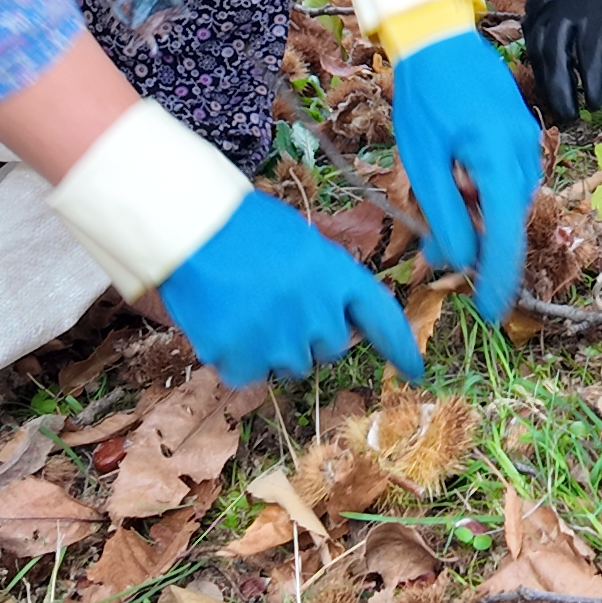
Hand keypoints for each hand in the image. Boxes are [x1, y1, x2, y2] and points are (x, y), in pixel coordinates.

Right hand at [153, 193, 424, 387]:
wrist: (186, 228)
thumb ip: (327, 282)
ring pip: (290, 366)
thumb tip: (337, 319)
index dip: (400, 346)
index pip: (380, 315)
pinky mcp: (239, 359)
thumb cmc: (244, 227)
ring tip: (244, 308)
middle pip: (330, 349)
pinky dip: (236, 357)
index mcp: (335, 273)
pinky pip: (247, 375)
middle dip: (310, 335)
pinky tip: (222, 322)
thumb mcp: (302, 243)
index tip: (414, 370)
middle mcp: (316, 311)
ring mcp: (277, 339)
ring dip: (273, 348)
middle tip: (276, 304)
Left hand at [391, 30, 541, 318]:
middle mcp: (524, 153)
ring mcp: (526, 139)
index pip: (507, 235)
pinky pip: (507, 175)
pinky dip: (484, 192)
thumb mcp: (423, 162)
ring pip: (507, 198)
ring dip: (479, 217)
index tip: (488, 311)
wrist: (437, 36)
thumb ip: (444, 214)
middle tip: (435, 257)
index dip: (498, 277)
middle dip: (479, 245)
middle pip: (509, 218)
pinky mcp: (519, 130)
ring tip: (437, 218)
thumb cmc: (424, 97)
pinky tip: (455, 185)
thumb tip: (461, 261)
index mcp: (500, 161)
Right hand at [519, 0, 601, 125]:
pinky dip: (537, 63)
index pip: (587, 58)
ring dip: (546, 83)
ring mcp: (542, 11)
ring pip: (538, 55)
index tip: (596, 105)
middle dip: (561, 93)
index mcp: (588, 12)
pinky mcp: (532, 8)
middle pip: (556, 63)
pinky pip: (530, 42)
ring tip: (556, 104)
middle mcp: (560, 14)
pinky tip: (545, 77)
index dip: (591, 85)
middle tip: (570, 118)